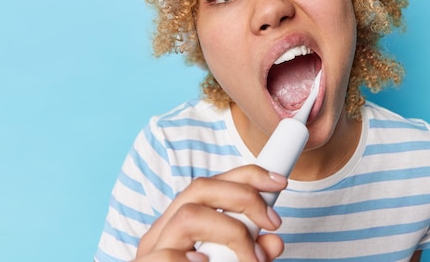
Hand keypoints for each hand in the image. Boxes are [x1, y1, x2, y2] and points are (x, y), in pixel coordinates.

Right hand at [134, 165, 287, 261]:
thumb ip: (251, 255)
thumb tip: (274, 241)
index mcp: (180, 222)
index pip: (212, 182)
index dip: (246, 175)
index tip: (278, 182)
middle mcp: (163, 231)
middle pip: (199, 188)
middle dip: (244, 197)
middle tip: (273, 222)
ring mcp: (151, 251)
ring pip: (189, 216)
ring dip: (231, 231)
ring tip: (251, 259)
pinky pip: (167, 256)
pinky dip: (191, 258)